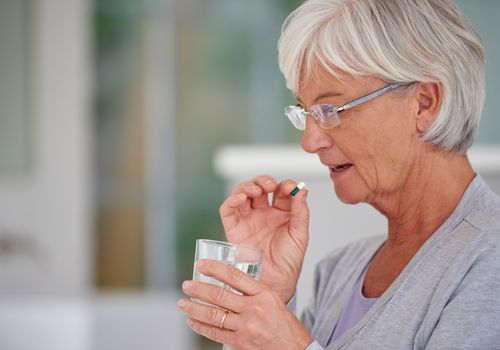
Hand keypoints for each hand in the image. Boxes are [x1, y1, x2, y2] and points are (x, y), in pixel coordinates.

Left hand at [178, 260, 312, 349]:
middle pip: (219, 295)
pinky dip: (201, 326)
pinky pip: (216, 333)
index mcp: (263, 293)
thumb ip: (253, 291)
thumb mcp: (274, 300)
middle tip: (186, 284)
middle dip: (198, 289)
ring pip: (214, 315)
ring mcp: (246, 327)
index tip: (201, 264)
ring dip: (194, 308)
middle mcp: (254, 308)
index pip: (234, 276)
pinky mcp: (241, 343)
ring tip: (183, 303)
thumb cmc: (285, 325)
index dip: (214, 268)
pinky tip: (193, 321)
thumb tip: (229, 282)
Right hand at [219, 175, 308, 302]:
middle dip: (263, 181)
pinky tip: (240, 198)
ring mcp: (248, 220)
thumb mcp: (300, 235)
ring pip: (242, 194)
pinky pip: (228, 210)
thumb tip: (302, 190)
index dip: (284, 185)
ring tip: (255, 190)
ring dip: (247, 187)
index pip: (280, 191)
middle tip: (269, 185)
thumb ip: (301, 212)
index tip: (290, 187)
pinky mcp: (234, 228)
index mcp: (282, 213)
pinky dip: (231, 200)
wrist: (276, 284)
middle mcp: (263, 213)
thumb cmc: (289, 262)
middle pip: (259, 187)